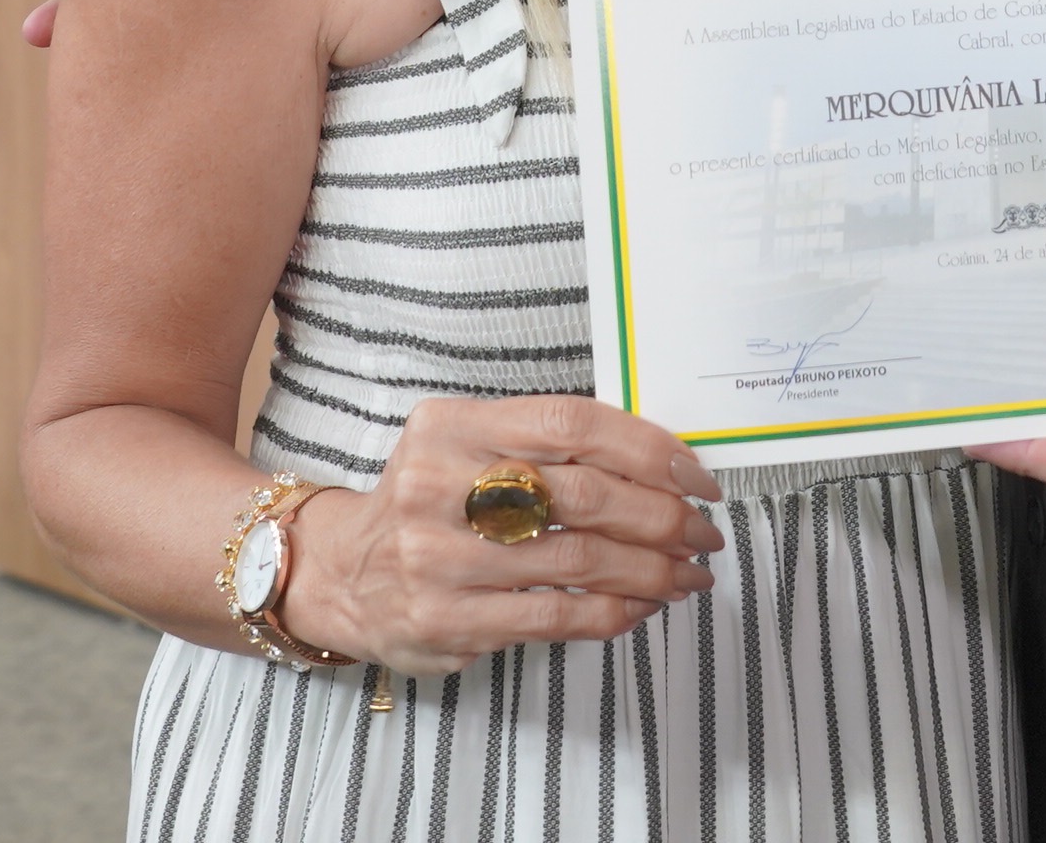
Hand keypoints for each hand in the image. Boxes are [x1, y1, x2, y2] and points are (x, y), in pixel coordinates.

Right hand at [274, 394, 724, 674]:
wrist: (343, 574)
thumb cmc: (429, 502)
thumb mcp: (467, 446)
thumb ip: (545, 445)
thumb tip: (660, 462)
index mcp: (452, 426)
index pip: (571, 424)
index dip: (647, 448)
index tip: (695, 475)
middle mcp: (439, 486)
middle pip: (581, 494)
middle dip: (661, 515)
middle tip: (702, 531)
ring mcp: (440, 558)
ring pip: (577, 561)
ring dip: (651, 570)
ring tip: (687, 573)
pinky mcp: (447, 621)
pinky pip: (554, 617)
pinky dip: (612, 612)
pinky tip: (641, 606)